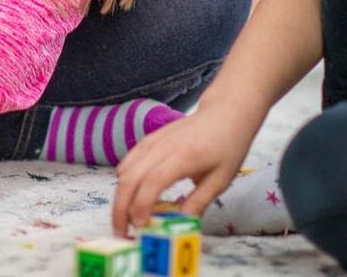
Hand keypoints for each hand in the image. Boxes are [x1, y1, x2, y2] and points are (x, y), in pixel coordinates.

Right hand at [111, 105, 254, 235]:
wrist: (223, 114)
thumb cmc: (226, 147)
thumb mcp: (221, 180)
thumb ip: (198, 201)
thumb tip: (180, 223)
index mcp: (183, 156)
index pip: (153, 180)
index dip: (142, 204)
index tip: (140, 226)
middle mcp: (161, 146)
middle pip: (130, 176)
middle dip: (121, 207)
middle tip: (122, 232)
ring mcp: (151, 141)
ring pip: (124, 169)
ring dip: (120, 197)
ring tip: (126, 220)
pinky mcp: (148, 140)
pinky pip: (128, 161)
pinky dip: (124, 182)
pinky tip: (130, 198)